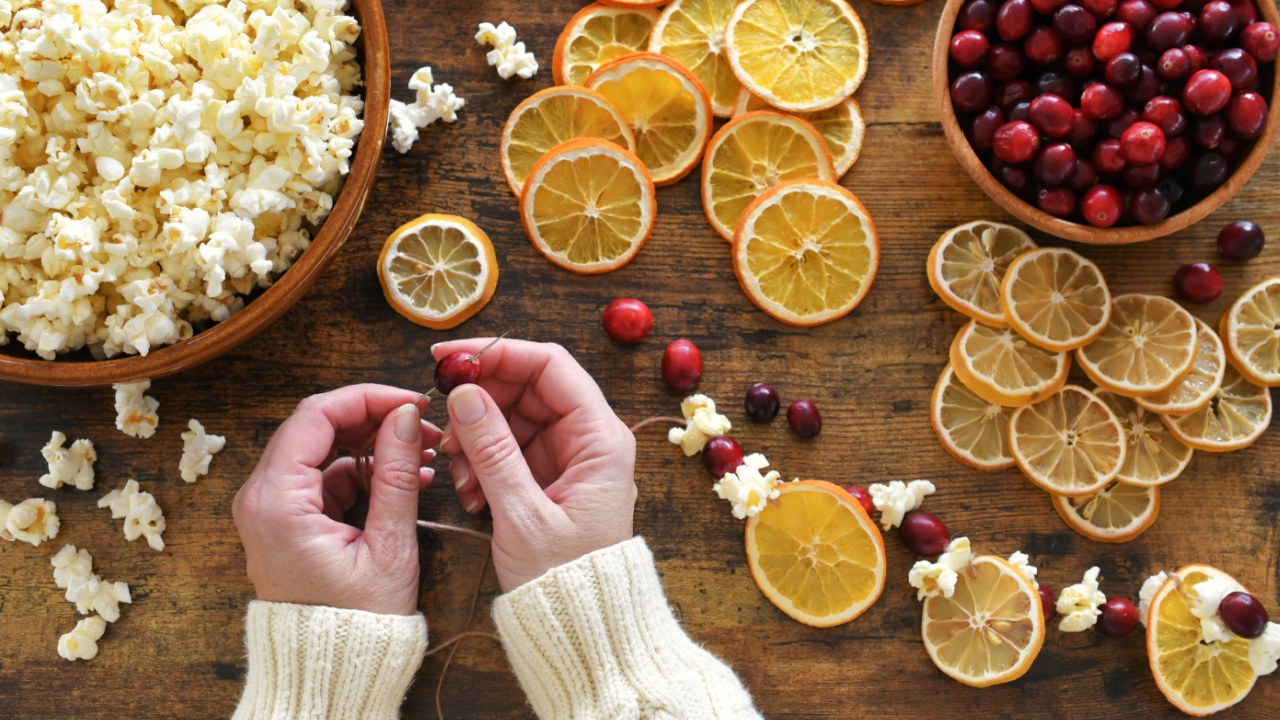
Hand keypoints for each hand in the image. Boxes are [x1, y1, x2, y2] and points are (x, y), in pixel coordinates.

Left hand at [233, 384, 441, 615]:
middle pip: (316, 426)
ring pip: (320, 448)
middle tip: (423, 425)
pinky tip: (403, 477)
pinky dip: (360, 469)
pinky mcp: (285, 519)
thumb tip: (406, 417)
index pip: (316, 415)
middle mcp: (261, 497)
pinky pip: (322, 475)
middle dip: (373, 418)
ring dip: (370, 443)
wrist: (329, 672)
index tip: (412, 401)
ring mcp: (270, 508)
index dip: (368, 398)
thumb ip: (396, 475)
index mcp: (276, 502)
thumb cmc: (356, 623)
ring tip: (422, 455)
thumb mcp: (388, 547)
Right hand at [436, 339, 636, 591]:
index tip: (448, 357)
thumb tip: (464, 393)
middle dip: (480, 402)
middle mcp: (589, 439)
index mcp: (600, 438)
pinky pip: (508, 449)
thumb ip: (493, 451)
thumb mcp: (523, 515)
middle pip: (527, 388)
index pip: (550, 365)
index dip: (498, 352)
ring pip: (512, 419)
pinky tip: (470, 494)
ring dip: (476, 439)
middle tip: (442, 425)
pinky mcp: (549, 477)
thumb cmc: (567, 581)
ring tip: (460, 476)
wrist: (584, 630)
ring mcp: (568, 457)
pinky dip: (482, 464)